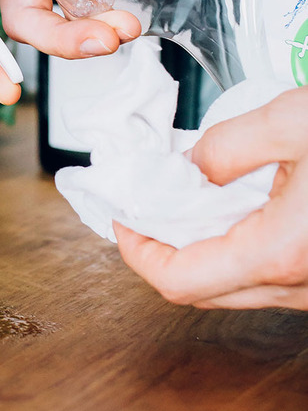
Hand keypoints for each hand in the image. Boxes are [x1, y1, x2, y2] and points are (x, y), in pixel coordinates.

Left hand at [114, 87, 307, 309]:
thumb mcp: (296, 121)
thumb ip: (229, 146)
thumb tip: (192, 168)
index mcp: (281, 253)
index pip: (177, 280)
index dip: (136, 252)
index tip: (120, 219)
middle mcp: (301, 283)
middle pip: (200, 289)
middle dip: (161, 249)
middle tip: (143, 209)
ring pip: (234, 284)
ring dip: (199, 248)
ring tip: (183, 201)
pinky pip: (267, 273)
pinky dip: (235, 245)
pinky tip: (233, 205)